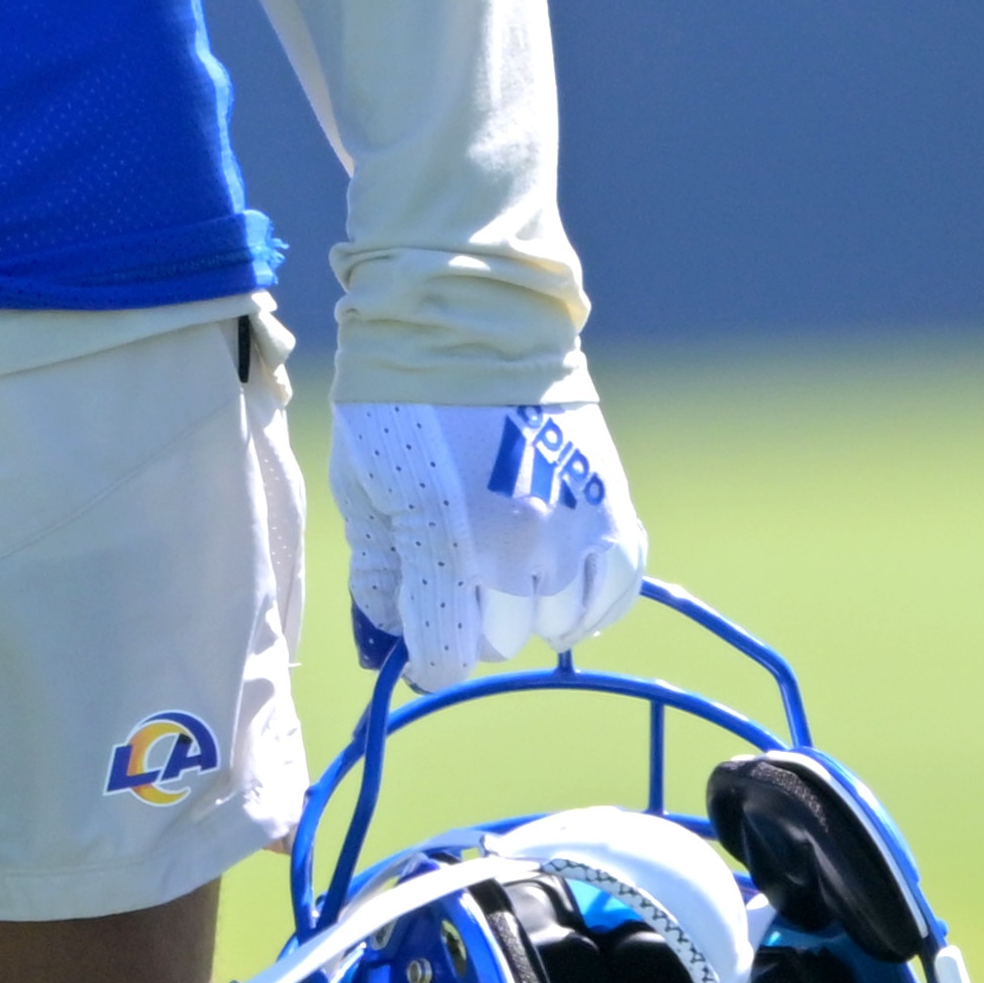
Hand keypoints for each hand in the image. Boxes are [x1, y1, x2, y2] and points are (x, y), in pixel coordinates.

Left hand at [329, 393, 650, 684]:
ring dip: (531, 607)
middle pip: (501, 640)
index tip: (421, 641)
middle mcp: (518, 549)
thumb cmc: (397, 406)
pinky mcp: (611, 502)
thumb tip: (395, 634)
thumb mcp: (362, 491)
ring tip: (510, 570)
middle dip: (472, 619)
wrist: (468, 324)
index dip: (426, 658)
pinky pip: (621, 585)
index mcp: (447, 547)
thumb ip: (379, 575)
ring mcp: (573, 527)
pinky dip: (596, 601)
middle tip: (458, 578)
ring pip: (559, 621)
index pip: (445, 658)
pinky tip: (571, 593)